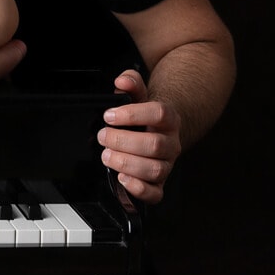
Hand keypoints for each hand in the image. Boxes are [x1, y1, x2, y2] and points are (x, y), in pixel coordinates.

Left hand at [97, 69, 181, 204]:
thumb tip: (122, 81)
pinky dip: (138, 189)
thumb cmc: (143, 115)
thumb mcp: (137, 95)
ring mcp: (166, 164)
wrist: (157, 132)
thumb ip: (130, 82)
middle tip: (103, 136)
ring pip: (155, 169)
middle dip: (123, 141)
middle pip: (154, 145)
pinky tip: (122, 178)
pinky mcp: (158, 184)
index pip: (158, 113)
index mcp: (169, 119)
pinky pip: (155, 193)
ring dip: (126, 163)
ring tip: (107, 155)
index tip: (109, 115)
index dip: (132, 114)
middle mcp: (171, 143)